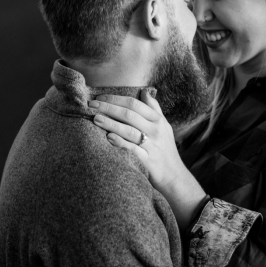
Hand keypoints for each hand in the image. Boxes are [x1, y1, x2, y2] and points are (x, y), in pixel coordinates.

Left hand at [90, 89, 206, 230]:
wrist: (174, 176)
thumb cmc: (165, 149)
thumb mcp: (164, 126)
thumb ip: (154, 108)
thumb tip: (144, 91)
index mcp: (157, 120)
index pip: (134, 104)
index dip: (116, 99)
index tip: (99, 98)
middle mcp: (155, 130)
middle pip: (129, 114)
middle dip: (108, 108)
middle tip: (91, 106)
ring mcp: (152, 145)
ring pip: (129, 130)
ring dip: (111, 123)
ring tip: (95, 118)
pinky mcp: (148, 161)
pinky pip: (132, 149)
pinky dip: (120, 142)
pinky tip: (108, 137)